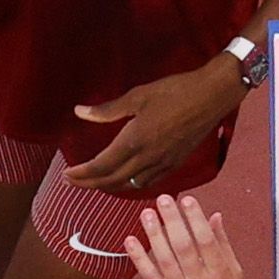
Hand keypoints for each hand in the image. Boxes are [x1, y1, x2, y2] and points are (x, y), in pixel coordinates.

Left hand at [63, 54, 243, 190]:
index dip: (82, 175)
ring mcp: (164, 163)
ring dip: (110, 186)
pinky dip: (132, 185)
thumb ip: (107, 110)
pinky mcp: (176, 163)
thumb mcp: (136, 97)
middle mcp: (148, 158)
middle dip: (90, 184)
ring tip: (95, 182)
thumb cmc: (173, 92)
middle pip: (113, 181)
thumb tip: (78, 112)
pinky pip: (150, 182)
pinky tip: (127, 179)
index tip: (67, 175)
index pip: (101, 167)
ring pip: (131, 185)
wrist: (211, 96)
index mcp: (134, 141)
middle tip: (72, 182)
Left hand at [125, 194, 249, 278]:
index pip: (207, 240)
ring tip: (146, 213)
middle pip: (184, 245)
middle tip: (162, 199)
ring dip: (154, 234)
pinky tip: (130, 240)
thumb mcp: (235, 276)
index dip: (195, 218)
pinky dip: (139, 258)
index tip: (187, 199)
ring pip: (165, 258)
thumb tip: (215, 216)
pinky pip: (149, 276)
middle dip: (172, 220)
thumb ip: (224, 245)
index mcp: (220, 273)